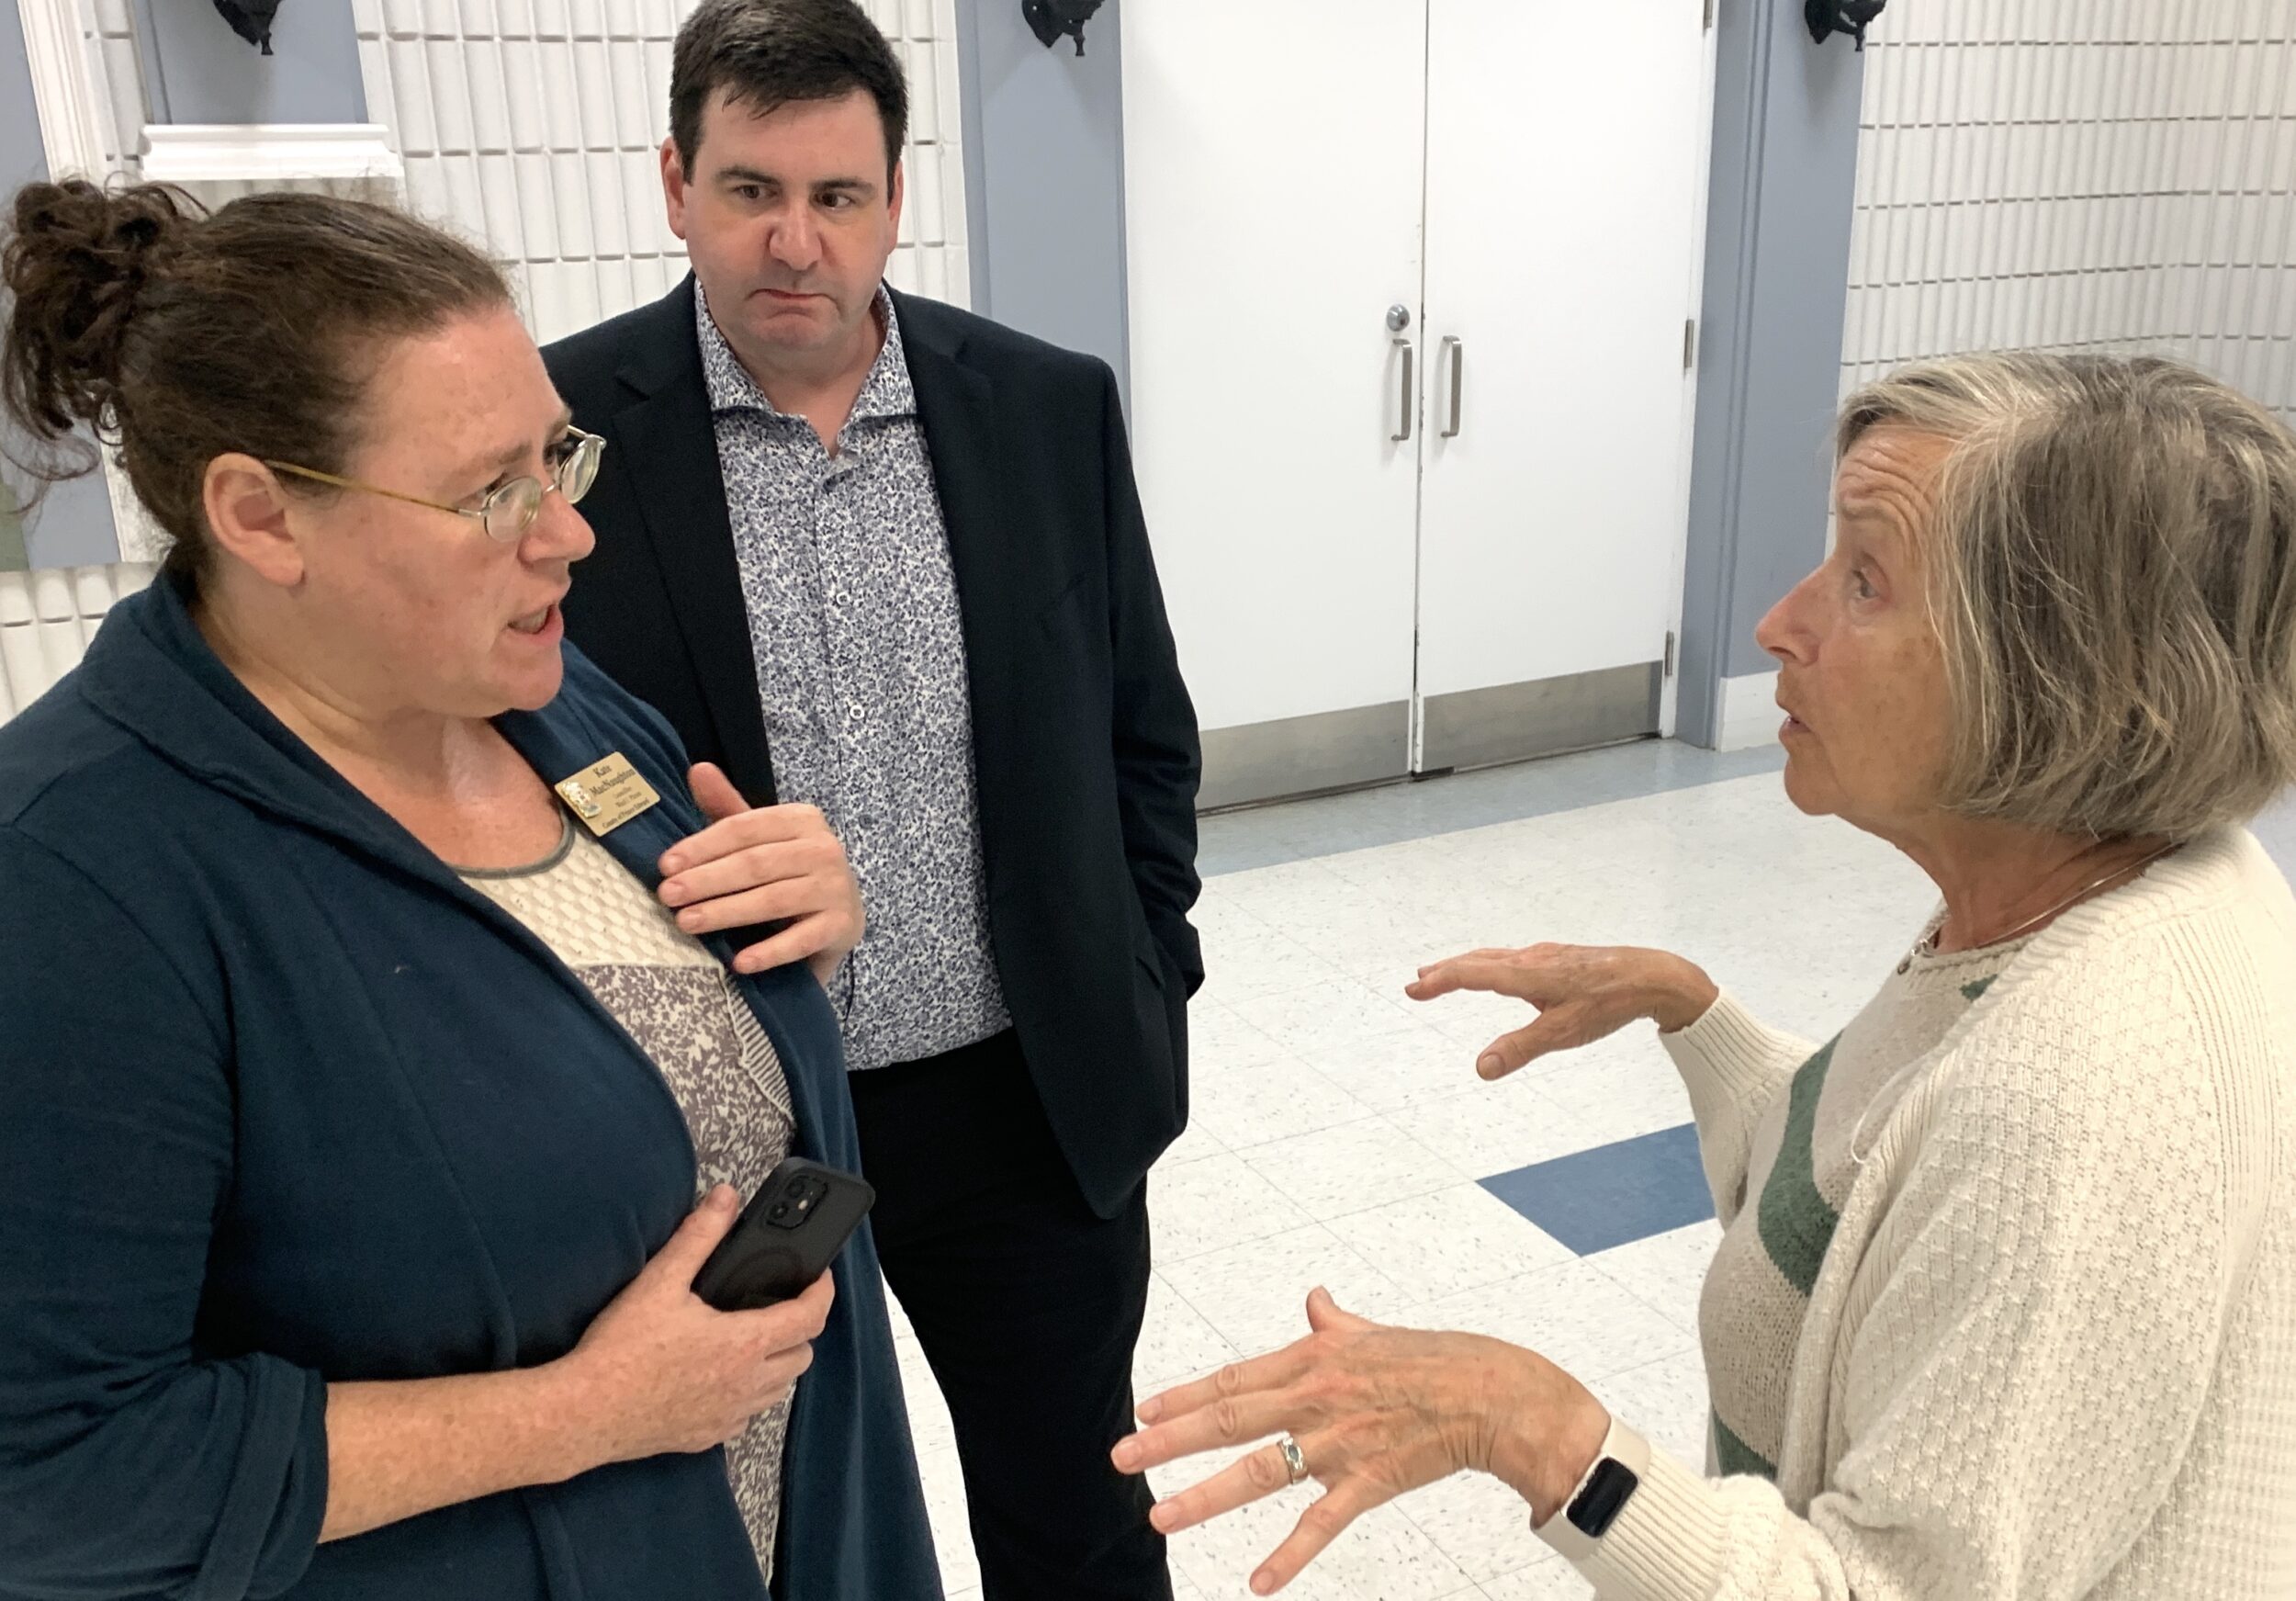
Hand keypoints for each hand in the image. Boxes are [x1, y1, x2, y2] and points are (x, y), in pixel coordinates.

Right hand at [559, 1185, 834, 1464]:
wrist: (582, 1414)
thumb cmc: (620, 1352)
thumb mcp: (660, 1281)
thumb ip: (699, 1235)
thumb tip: (725, 1199)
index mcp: (744, 1344)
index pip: (810, 1317)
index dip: (822, 1292)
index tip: (819, 1277)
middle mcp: (746, 1385)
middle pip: (802, 1356)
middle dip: (800, 1328)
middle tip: (779, 1305)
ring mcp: (729, 1416)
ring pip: (779, 1390)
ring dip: (777, 1363)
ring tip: (753, 1338)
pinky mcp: (707, 1438)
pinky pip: (746, 1416)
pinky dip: (747, 1395)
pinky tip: (721, 1378)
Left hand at [657, 763, 863, 982]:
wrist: (839, 916)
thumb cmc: (789, 873)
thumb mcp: (760, 840)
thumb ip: (728, 809)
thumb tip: (697, 769)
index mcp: (802, 819)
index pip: (745, 828)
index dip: (703, 846)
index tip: (666, 865)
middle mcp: (824, 849)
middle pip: (756, 863)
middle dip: (707, 880)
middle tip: (668, 895)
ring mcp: (836, 889)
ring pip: (774, 899)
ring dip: (727, 912)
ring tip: (687, 923)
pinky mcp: (841, 926)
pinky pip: (801, 940)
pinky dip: (769, 952)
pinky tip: (739, 963)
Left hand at [1112, 1290, 1610, 1595]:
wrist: (1496, 1393)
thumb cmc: (1438, 1360)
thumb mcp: (1375, 1332)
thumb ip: (1334, 1322)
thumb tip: (1314, 1298)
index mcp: (1314, 1359)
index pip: (1235, 1379)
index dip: (1185, 1396)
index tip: (1142, 1410)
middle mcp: (1317, 1397)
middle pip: (1229, 1420)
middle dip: (1169, 1440)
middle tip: (1121, 1458)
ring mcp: (1340, 1442)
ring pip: (1261, 1472)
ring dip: (1206, 1496)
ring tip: (1160, 1517)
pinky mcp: (1370, 1480)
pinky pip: (1321, 1523)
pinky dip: (1288, 1556)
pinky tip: (1256, 1581)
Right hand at [1404, 942, 1718, 1078]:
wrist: (1652, 976)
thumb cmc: (1608, 1003)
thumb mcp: (1563, 1032)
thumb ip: (1520, 1049)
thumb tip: (1481, 1068)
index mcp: (1526, 973)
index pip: (1471, 974)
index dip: (1440, 982)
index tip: (1413, 989)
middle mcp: (1531, 959)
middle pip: (1478, 961)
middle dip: (1446, 971)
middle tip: (1419, 982)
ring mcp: (1546, 956)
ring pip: (1496, 957)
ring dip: (1467, 965)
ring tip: (1446, 973)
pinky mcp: (1559, 958)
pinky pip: (1513, 958)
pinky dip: (1491, 965)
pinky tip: (1500, 974)